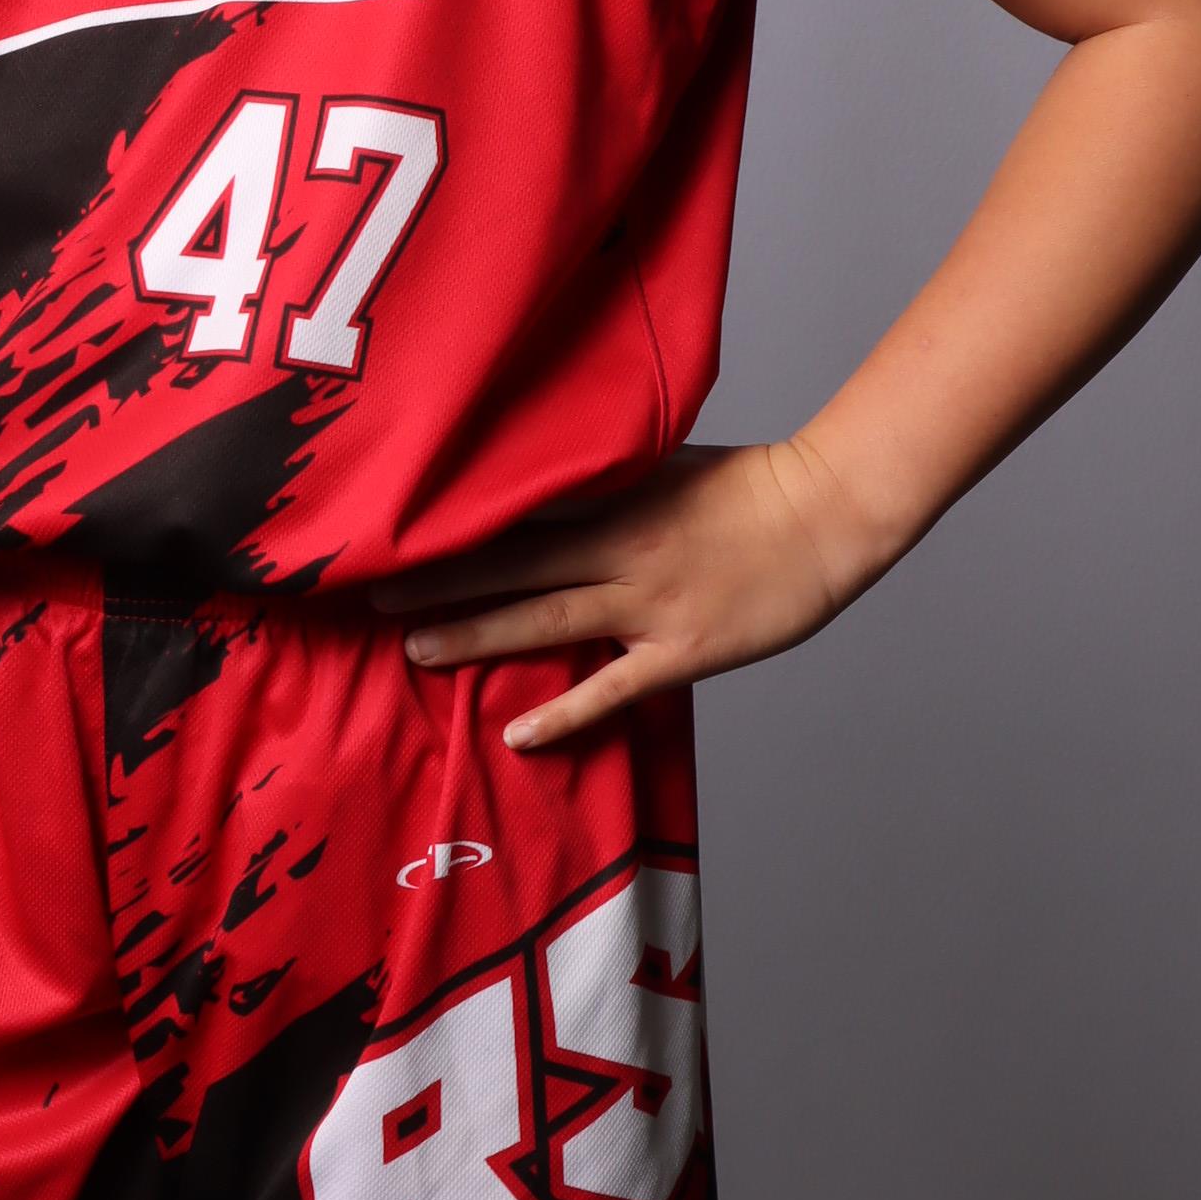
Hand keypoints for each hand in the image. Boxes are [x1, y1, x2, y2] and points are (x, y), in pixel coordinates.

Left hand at [383, 436, 897, 751]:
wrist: (828, 512)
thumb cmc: (749, 486)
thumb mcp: (662, 464)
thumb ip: (601, 479)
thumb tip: (535, 482)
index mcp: (611, 499)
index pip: (513, 514)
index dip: (451, 528)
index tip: (393, 533)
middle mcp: (618, 548)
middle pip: (510, 566)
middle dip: (438, 583)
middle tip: (372, 597)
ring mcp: (649, 602)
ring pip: (545, 621)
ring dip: (477, 636)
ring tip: (415, 651)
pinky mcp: (682, 649)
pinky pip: (611, 687)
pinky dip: (564, 712)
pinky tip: (518, 735)